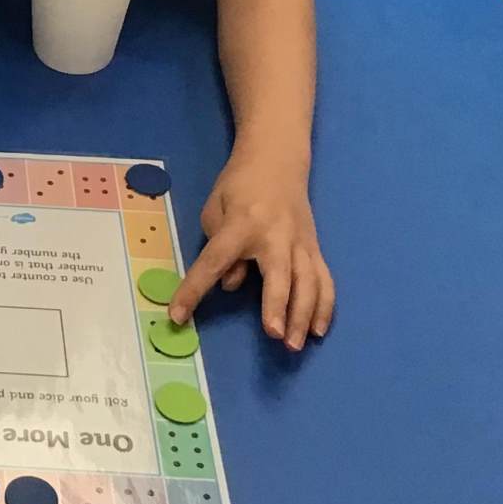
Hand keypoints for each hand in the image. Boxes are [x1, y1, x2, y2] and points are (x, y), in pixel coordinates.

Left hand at [169, 154, 333, 349]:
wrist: (277, 160)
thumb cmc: (239, 185)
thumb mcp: (215, 207)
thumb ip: (218, 246)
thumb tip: (230, 282)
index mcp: (242, 224)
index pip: (214, 262)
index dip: (194, 290)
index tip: (178, 314)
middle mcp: (275, 236)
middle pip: (279, 275)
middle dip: (278, 306)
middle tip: (274, 335)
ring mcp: (300, 243)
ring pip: (309, 283)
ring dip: (304, 315)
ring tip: (295, 344)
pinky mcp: (314, 249)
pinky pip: (324, 281)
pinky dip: (324, 306)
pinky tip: (317, 330)